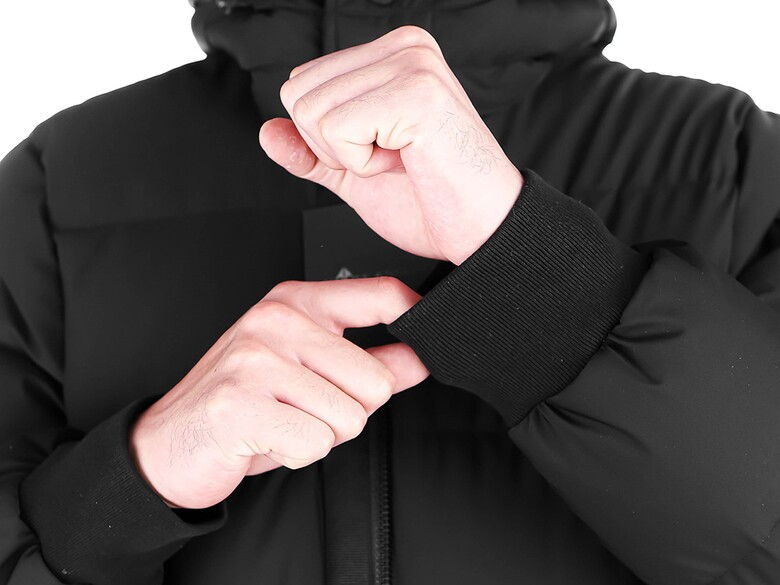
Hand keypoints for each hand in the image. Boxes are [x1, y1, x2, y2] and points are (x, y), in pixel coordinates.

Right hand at [130, 278, 428, 508]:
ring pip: (349, 417)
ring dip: (321, 436)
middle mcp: (277, 320)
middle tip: (306, 410)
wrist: (171, 441)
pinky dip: (297, 454)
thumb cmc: (244, 403)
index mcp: (297, 303)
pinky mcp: (239, 402)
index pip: (379, 294)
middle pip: (375, 382)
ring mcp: (255, 358)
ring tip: (282, 422)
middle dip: (350, 414)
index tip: (425, 338)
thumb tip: (421, 358)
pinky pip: (315, 442)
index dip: (414, 315)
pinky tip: (267, 438)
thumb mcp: (310, 372)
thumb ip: (369, 362)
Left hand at [258, 26, 522, 265]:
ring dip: (350, 156)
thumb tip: (267, 132)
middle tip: (391, 159)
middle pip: (299, 94)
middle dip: (333, 146)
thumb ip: (310, 151)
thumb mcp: (355, 173)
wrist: (481, 232)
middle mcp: (405, 48)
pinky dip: (363, 163)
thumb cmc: (433, 202)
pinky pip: (337, 129)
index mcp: (392, 55)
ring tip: (402, 160)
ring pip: (312, 112)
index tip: (383, 152)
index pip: (302, 84)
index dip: (328, 139)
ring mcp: (413, 65)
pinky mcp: (417, 93)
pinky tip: (407, 162)